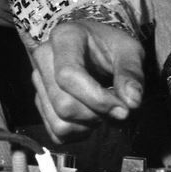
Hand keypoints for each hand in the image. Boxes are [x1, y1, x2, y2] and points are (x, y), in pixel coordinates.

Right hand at [30, 20, 144, 143]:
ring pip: (59, 123)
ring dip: (88, 126)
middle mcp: (44, 58)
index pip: (68, 76)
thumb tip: (132, 102)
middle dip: (97, 115)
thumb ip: (131, 73)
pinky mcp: (40, 102)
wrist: (94, 45)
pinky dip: (78, 133)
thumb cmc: (111, 46)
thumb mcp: (129, 50)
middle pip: (63, 105)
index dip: (97, 99)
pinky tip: (91, 117)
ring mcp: (38, 82)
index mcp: (64, 38)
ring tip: (103, 111)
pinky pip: (56, 133)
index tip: (124, 109)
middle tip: (118, 108)